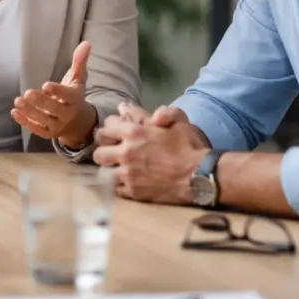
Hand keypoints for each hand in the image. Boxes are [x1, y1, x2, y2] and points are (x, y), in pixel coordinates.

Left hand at [11, 41, 95, 144]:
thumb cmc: (74, 96)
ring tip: (17, 101)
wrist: (78, 123)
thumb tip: (86, 43)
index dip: (57, 91)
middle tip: (28, 93)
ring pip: (43, 120)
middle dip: (40, 101)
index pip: (67, 95)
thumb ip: (80, 61)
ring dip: (29, 112)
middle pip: (53, 109)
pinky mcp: (47, 133)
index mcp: (75, 99)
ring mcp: (56, 125)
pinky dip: (25, 122)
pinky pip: (36, 129)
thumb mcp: (78, 79)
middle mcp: (67, 114)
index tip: (45, 85)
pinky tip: (14, 112)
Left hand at [92, 116, 209, 204]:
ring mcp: (128, 174)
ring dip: (109, 168)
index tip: (115, 134)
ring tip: (117, 168)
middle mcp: (126, 153)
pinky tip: (126, 181)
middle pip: (99, 152)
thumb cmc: (189, 146)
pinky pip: (114, 188)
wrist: (200, 176)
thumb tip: (123, 106)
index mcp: (133, 133)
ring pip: (103, 171)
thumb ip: (147, 112)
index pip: (105, 128)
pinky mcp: (133, 192)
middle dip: (104, 150)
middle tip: (112, 152)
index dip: (109, 130)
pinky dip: (118, 184)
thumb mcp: (175, 122)